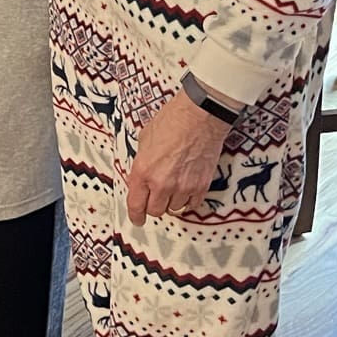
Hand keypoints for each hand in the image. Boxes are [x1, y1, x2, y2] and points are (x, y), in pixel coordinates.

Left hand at [124, 93, 232, 225]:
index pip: (136, 205)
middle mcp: (162, 183)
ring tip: (173, 186)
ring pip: (174, 209)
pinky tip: (187, 189)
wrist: (199, 116)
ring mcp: (183, 187)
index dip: (136, 215)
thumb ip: (142, 161)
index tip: (137, 220)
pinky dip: (188, 200)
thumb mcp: (145, 139)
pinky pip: (192, 204)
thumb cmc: (172, 121)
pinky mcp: (201, 186)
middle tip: (156, 197)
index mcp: (143, 171)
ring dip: (171, 202)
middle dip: (153, 205)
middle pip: (155, 211)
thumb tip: (143, 173)